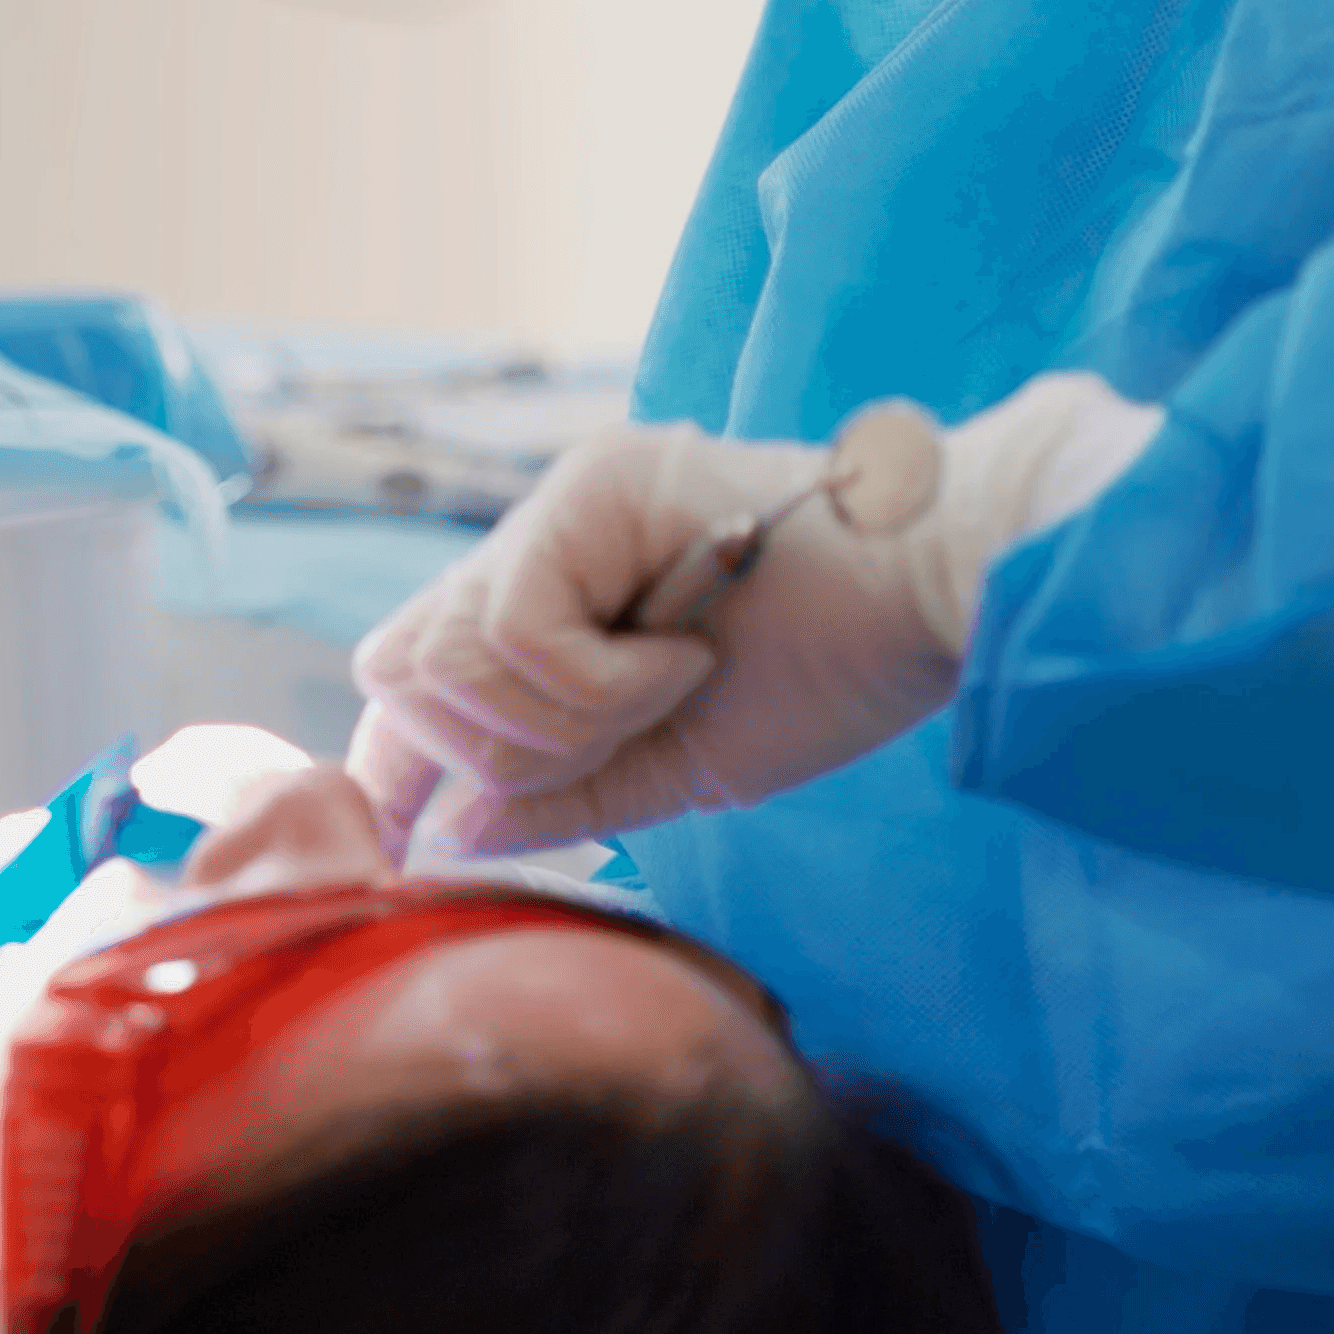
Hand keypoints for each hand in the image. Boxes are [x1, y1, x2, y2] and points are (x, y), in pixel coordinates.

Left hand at [348, 424, 957, 855]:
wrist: (939, 596)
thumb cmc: (832, 671)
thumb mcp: (674, 761)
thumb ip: (563, 791)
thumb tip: (449, 831)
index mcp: (550, 592)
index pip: (413, 672)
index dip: (394, 761)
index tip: (405, 845)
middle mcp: (536, 534)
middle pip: (402, 671)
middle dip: (501, 750)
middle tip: (624, 732)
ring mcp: (558, 502)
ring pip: (451, 659)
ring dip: (566, 718)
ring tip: (671, 686)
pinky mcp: (588, 487)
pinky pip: (520, 633)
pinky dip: (604, 682)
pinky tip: (689, 656)